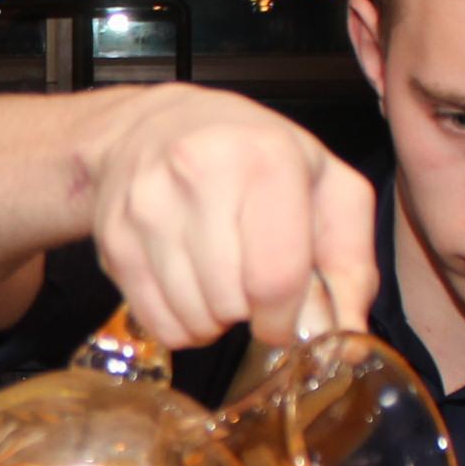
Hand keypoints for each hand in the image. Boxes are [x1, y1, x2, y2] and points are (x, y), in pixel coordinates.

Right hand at [74, 87, 379, 349]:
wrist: (152, 128)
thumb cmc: (252, 158)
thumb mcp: (325, 188)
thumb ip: (351, 263)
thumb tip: (346, 337)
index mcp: (265, 159)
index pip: (275, 277)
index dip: (286, 317)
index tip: (286, 315)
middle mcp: (198, 174)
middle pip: (231, 303)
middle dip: (249, 312)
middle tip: (249, 282)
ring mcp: (147, 207)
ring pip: (192, 317)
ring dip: (214, 318)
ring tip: (219, 280)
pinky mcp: (113, 237)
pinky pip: (157, 321)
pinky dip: (180, 322)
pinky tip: (189, 286)